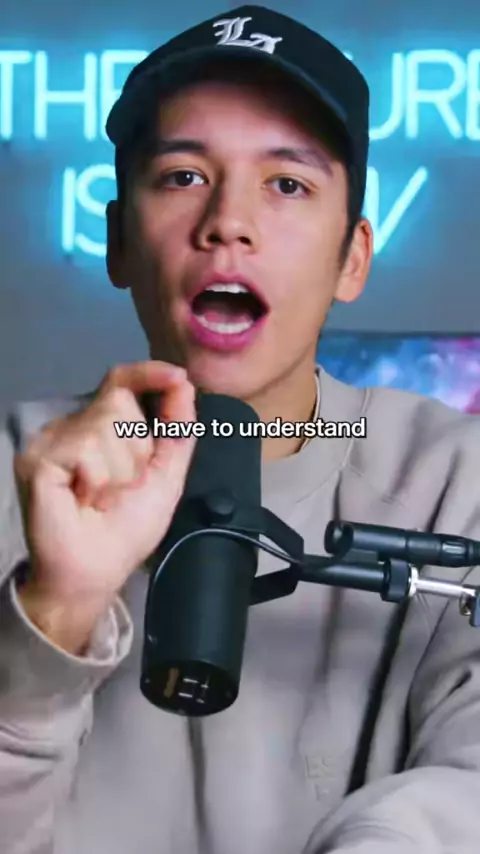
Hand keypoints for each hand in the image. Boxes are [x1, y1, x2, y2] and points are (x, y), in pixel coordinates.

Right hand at [14, 361, 195, 652]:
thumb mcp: (165, 477)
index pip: (120, 383)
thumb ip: (177, 431)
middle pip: (119, 403)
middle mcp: (71, 427)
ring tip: (100, 497)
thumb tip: (184, 384)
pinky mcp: (37, 459)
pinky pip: (86, 449)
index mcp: (99, 428)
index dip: (147, 373)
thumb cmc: (127, 529)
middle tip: (120, 487)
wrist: (96, 572)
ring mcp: (50, 441)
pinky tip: (83, 501)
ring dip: (119, 470)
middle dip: (137, 449)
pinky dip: (98, 480)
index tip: (178, 377)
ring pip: (105, 424)